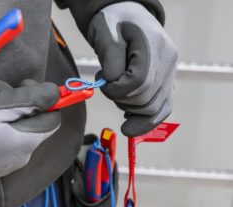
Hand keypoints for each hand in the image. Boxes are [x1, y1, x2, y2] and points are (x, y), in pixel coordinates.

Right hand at [0, 79, 59, 187]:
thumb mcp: (0, 106)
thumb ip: (33, 100)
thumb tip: (56, 95)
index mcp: (26, 143)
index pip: (52, 117)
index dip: (44, 98)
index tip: (24, 85)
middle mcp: (20, 155)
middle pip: (29, 118)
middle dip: (11, 97)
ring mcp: (4, 161)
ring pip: (11, 125)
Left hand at [88, 2, 177, 135]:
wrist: (128, 18)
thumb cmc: (115, 22)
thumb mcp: (106, 31)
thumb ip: (110, 56)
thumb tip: (113, 81)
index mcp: (155, 46)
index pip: (139, 82)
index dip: (117, 89)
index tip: (103, 81)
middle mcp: (169, 63)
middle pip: (146, 100)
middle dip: (120, 99)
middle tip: (106, 85)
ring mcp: (170, 75)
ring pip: (154, 110)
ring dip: (128, 108)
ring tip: (116, 92)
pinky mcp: (166, 85)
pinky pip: (161, 110)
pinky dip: (144, 120)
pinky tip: (128, 118)